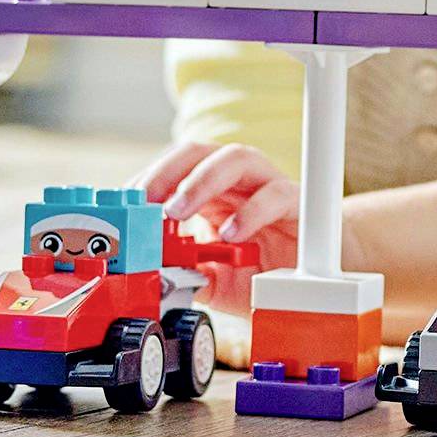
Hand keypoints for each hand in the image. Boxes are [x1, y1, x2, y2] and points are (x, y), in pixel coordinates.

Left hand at [140, 139, 300, 312]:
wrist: (313, 284)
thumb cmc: (261, 273)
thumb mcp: (213, 280)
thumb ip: (186, 275)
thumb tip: (153, 276)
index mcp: (211, 192)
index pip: (173, 170)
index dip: (147, 181)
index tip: (123, 205)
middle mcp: (237, 181)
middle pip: (198, 152)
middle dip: (166, 172)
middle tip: (144, 201)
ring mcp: (266, 186)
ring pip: (236, 158)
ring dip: (201, 181)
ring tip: (176, 210)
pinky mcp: (297, 204)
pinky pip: (275, 194)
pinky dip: (250, 211)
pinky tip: (231, 234)